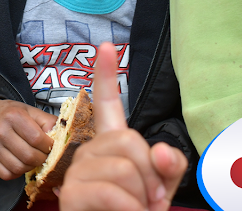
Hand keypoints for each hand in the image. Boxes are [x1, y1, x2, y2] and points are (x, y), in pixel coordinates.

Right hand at [0, 99, 55, 179]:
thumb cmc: (12, 113)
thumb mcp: (31, 110)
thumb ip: (47, 122)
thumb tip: (61, 136)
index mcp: (14, 116)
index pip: (37, 138)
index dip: (48, 146)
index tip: (52, 146)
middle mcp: (1, 130)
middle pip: (28, 156)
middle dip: (41, 159)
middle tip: (44, 155)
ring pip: (18, 168)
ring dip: (30, 167)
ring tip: (33, 158)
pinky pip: (6, 174)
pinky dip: (17, 173)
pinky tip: (20, 163)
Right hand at [59, 43, 186, 210]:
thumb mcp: (161, 189)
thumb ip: (169, 166)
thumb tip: (160, 151)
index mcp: (111, 144)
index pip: (108, 102)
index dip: (106, 73)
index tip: (106, 45)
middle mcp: (90, 151)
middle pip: (130, 141)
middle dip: (150, 176)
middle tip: (147, 201)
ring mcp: (78, 171)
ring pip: (126, 168)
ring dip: (141, 200)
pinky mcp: (72, 195)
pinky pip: (115, 193)